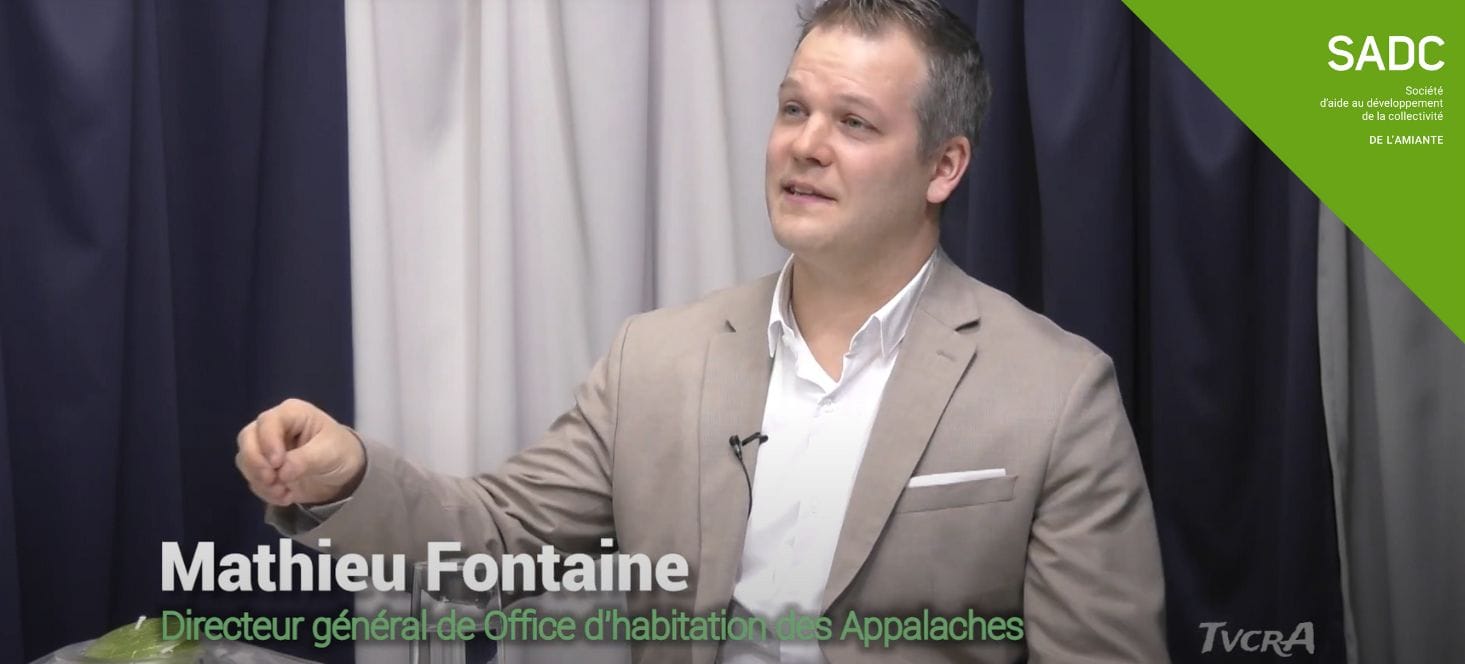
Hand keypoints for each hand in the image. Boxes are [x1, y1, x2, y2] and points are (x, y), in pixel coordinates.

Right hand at [235, 398, 364, 505]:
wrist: (344, 473)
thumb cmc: (340, 451)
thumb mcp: (329, 452)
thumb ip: (305, 460)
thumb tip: (281, 472)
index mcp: (291, 414)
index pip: (267, 422)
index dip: (267, 442)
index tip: (277, 463)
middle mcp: (273, 427)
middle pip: (247, 438)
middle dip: (255, 462)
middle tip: (272, 480)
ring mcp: (265, 448)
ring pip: (245, 460)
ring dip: (260, 480)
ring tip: (284, 492)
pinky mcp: (264, 468)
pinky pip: (252, 479)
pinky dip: (265, 491)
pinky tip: (286, 496)